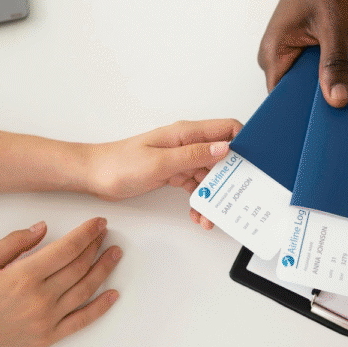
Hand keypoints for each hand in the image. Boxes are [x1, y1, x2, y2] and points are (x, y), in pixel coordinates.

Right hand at [0, 217, 120, 346]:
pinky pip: (82, 321)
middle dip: (96, 246)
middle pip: (79, 266)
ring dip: (104, 270)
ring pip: (85, 290)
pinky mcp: (49, 338)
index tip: (98, 222)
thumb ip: (14, 243)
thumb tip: (42, 228)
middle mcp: (40, 298)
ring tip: (114, 254)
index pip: (67, 249)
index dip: (86, 233)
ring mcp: (47, 320)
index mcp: (23, 276)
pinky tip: (113, 294)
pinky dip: (101, 307)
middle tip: (105, 233)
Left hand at [87, 119, 241, 201]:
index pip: (226, 129)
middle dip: (231, 179)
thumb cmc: (120, 163)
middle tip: (233, 199)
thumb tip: (225, 148)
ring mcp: (180, 159)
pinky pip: (195, 186)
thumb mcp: (160, 162)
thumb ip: (193, 155)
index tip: (252, 164)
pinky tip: (198, 215)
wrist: (94, 175)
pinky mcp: (173, 173)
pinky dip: (199, 201)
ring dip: (214, 196)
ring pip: (209, 176)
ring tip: (210, 217)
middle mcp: (187, 144)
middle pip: (222, 157)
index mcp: (186, 133)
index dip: (244, 142)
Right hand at [259, 0, 347, 107]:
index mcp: (274, 54)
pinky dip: (347, 72)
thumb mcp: (332, 26)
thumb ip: (334, 64)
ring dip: (345, 83)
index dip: (305, 112)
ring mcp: (295, 56)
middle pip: (302, 94)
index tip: (332, 119)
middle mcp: (280, 58)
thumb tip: (337, 98)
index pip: (283, 99)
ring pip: (318, 83)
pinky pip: (327, 71)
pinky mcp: (310, 53)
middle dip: (332, 98)